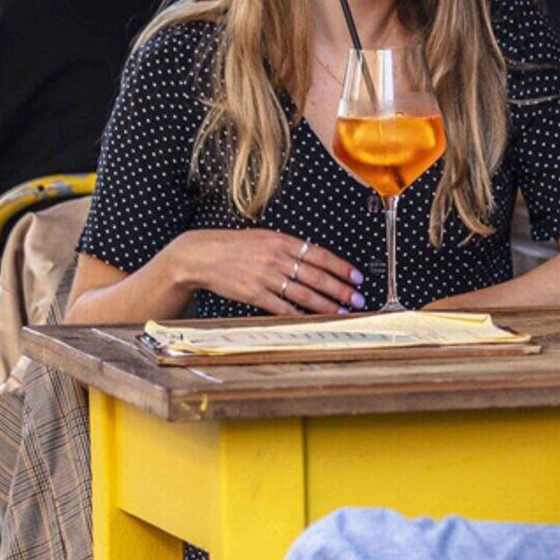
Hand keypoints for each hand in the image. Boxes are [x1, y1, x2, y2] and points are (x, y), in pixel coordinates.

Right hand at [174, 227, 368, 315]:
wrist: (201, 255)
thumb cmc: (234, 247)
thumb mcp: (263, 239)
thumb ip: (287, 248)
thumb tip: (313, 260)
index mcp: (281, 241)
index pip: (320, 254)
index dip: (341, 267)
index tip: (357, 277)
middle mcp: (276, 258)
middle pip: (316, 276)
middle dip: (341, 290)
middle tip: (358, 300)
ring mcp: (265, 276)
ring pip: (303, 293)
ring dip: (326, 305)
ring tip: (342, 313)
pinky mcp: (254, 293)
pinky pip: (281, 307)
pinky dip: (298, 315)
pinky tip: (312, 320)